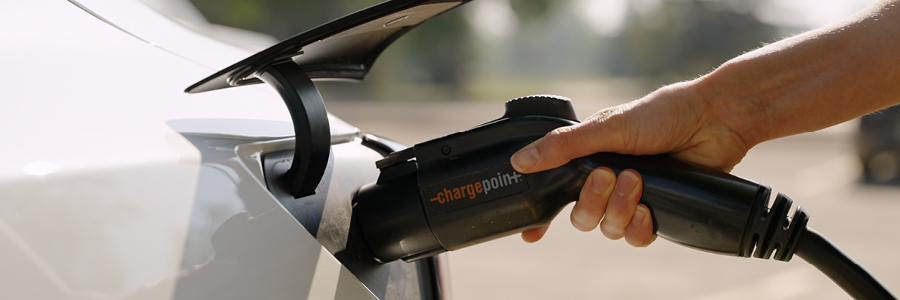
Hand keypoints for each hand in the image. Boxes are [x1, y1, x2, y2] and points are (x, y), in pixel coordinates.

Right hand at [511, 80, 753, 245]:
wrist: (713, 120)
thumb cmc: (661, 114)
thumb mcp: (605, 127)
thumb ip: (563, 147)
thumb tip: (520, 161)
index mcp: (589, 160)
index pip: (558, 194)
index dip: (543, 218)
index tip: (531, 234)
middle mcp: (608, 183)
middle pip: (582, 217)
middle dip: (592, 201)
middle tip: (608, 175)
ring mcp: (633, 199)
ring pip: (608, 228)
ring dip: (618, 208)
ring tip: (636, 181)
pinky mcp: (659, 212)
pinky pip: (636, 236)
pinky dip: (638, 225)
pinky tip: (648, 208)